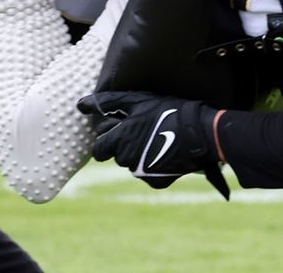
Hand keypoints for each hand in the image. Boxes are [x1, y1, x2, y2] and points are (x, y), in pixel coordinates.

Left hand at [78, 91, 219, 176]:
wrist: (202, 133)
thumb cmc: (169, 111)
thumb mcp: (138, 101)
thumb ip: (107, 103)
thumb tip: (80, 105)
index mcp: (120, 141)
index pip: (98, 149)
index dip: (106, 139)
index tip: (119, 131)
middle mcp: (128, 160)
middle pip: (116, 155)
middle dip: (124, 144)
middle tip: (143, 131)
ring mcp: (142, 173)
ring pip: (131, 164)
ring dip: (138, 153)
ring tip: (157, 138)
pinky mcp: (157, 181)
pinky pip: (146, 174)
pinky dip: (152, 164)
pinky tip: (165, 151)